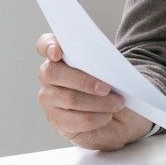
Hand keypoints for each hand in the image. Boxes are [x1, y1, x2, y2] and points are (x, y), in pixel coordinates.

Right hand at [35, 33, 153, 150]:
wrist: (119, 113)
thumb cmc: (113, 84)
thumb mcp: (112, 69)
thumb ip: (102, 61)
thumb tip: (106, 64)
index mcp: (62, 55)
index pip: (45, 44)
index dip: (48, 46)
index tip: (57, 52)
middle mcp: (49, 75)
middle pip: (54, 73)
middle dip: (83, 81)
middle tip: (107, 88)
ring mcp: (49, 98)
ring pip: (69, 98)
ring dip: (98, 102)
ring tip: (117, 103)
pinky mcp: (56, 119)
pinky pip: (74, 120)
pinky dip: (95, 118)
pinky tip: (107, 116)